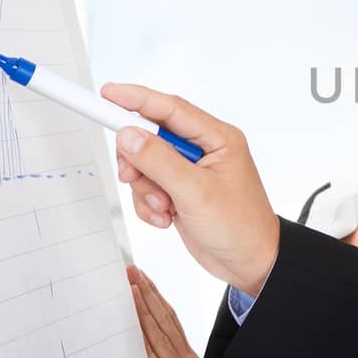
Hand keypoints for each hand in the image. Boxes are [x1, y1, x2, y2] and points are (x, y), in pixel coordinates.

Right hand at [103, 82, 280, 294]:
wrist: (250, 264)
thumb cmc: (240, 227)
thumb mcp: (196, 192)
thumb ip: (159, 161)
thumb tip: (129, 135)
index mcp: (217, 139)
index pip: (170, 109)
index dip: (136, 99)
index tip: (107, 93)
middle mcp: (204, 150)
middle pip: (151, 137)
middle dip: (139, 161)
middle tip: (132, 175)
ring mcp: (190, 173)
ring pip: (145, 166)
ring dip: (147, 190)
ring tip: (166, 208)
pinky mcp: (180, 192)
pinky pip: (148, 189)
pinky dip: (150, 206)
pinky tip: (168, 219)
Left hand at [128, 265, 235, 357]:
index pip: (170, 324)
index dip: (156, 301)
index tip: (143, 282)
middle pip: (164, 319)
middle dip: (147, 292)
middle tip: (132, 270)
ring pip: (158, 330)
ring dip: (142, 303)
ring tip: (130, 281)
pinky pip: (152, 354)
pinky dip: (143, 332)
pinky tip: (134, 317)